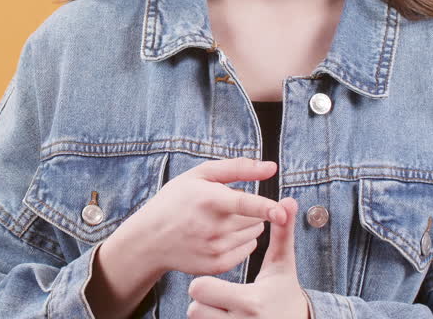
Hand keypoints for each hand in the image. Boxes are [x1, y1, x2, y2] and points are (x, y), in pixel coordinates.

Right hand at [112, 157, 285, 278]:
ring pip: (255, 232)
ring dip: (247, 224)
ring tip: (220, 220)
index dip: (265, 207)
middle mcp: (213, 227)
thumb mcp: (200, 176)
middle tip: (224, 206)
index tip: (282, 211)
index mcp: (208, 200)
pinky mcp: (218, 265)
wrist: (151, 239)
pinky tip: (221, 235)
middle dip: (250, 209)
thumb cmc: (176, 201)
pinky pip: (248, 249)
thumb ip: (238, 168)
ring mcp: (215, 249)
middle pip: (255, 217)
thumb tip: (271, 167)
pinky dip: (242, 240)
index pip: (243, 203)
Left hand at [186, 196, 310, 317]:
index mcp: (251, 301)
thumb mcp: (283, 266)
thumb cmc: (285, 292)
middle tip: (214, 291)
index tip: (213, 278)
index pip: (201, 289)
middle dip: (201, 298)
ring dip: (203, 311)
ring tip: (219, 304)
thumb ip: (282, 234)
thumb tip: (288, 201)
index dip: (204, 282)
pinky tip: (222, 315)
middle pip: (194, 308)